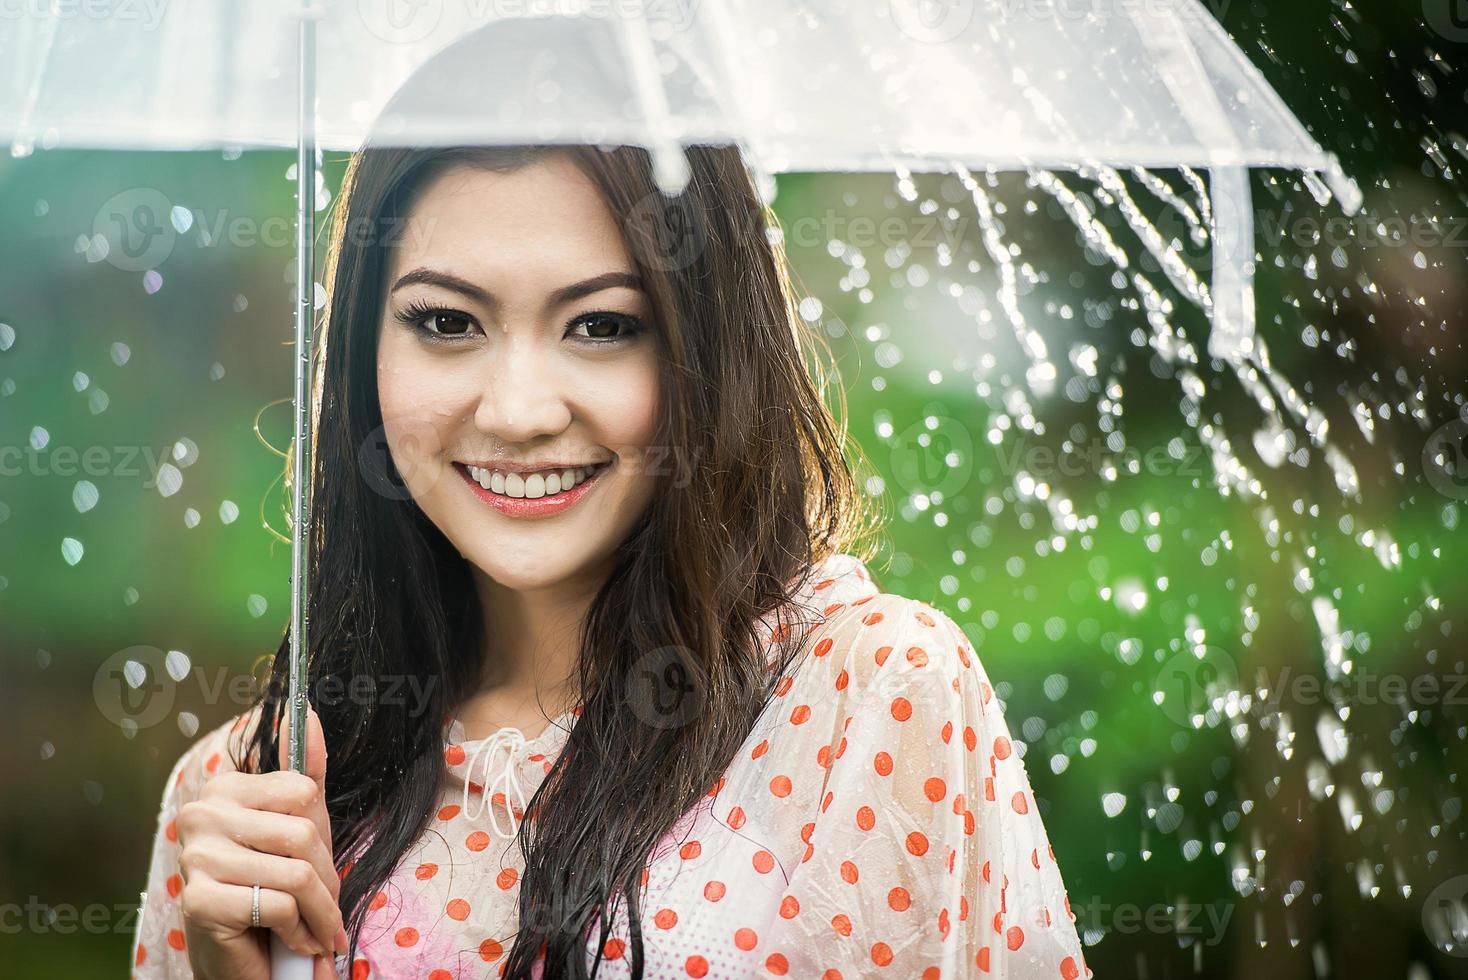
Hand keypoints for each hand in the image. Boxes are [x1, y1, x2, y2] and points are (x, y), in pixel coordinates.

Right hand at [175, 703, 345, 979]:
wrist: (238, 958)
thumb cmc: (271, 886)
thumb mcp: (297, 825)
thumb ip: (305, 772)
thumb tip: (310, 713)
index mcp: (224, 787)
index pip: (303, 792)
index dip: (321, 832)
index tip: (318, 858)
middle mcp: (201, 815)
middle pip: (303, 834)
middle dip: (328, 878)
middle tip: (328, 904)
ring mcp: (196, 857)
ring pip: (296, 873)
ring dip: (321, 911)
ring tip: (319, 927)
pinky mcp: (200, 901)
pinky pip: (279, 905)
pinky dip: (300, 931)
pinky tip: (293, 940)